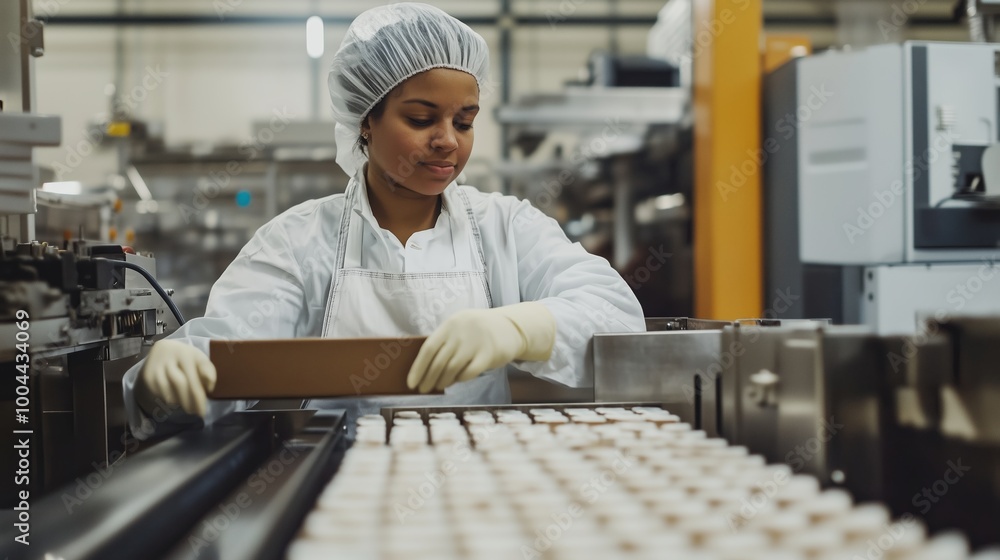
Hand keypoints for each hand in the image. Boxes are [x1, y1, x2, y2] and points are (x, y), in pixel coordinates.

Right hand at [136, 340, 216, 416]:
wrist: (162, 350)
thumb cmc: (186, 357)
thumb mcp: (200, 359)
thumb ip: (208, 370)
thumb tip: (209, 388)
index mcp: (185, 354)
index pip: (193, 378)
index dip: (199, 396)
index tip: (204, 411)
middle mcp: (169, 360)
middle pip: (181, 385)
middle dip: (191, 402)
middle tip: (198, 413)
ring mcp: (156, 368)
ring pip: (169, 392)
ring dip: (180, 403)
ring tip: (189, 408)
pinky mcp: (148, 377)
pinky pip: (160, 394)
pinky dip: (170, 400)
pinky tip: (177, 401)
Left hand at [406, 302, 555, 393]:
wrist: (511, 327)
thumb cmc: (478, 331)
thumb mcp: (459, 327)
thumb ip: (444, 342)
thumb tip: (423, 368)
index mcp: (450, 324)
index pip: (428, 349)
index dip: (418, 368)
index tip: (411, 383)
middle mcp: (461, 333)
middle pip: (439, 362)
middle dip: (428, 379)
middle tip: (423, 390)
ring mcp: (476, 344)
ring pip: (452, 369)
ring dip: (443, 381)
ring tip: (439, 386)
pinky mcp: (489, 355)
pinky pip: (469, 373)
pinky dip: (460, 379)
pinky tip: (457, 381)